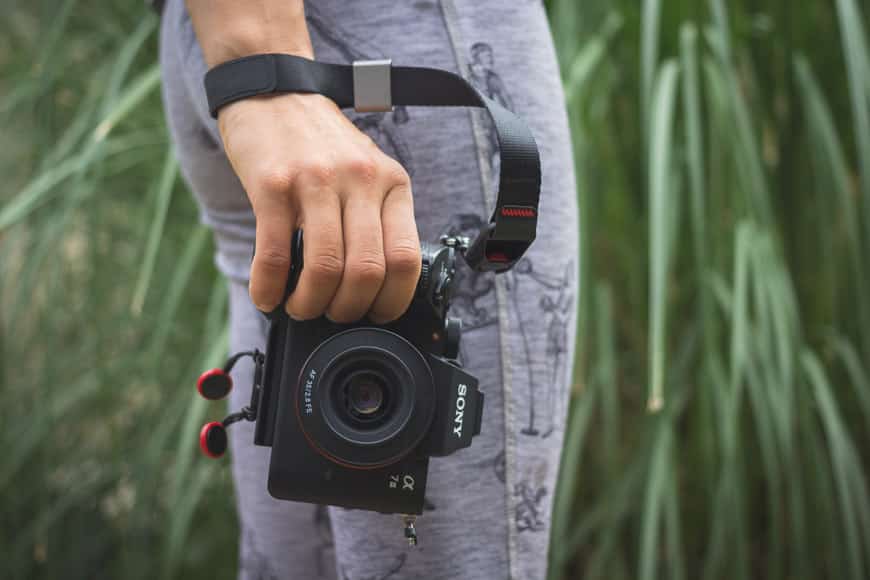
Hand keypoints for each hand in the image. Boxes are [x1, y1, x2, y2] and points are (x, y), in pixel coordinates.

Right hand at [217, 93, 421, 322]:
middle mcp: (360, 181)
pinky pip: (276, 254)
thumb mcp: (367, 172)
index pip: (405, 259)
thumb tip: (374, 288)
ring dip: (310, 304)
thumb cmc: (321, 144)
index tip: (375, 314)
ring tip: (299, 306)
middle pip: (366, 271)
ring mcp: (316, 181)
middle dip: (347, 309)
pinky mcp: (272, 184)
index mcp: (391, 183)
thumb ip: (377, 218)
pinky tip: (266, 296)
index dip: (392, 300)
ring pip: (325, 268)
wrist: (273, 91)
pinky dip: (269, 288)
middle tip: (331, 314)